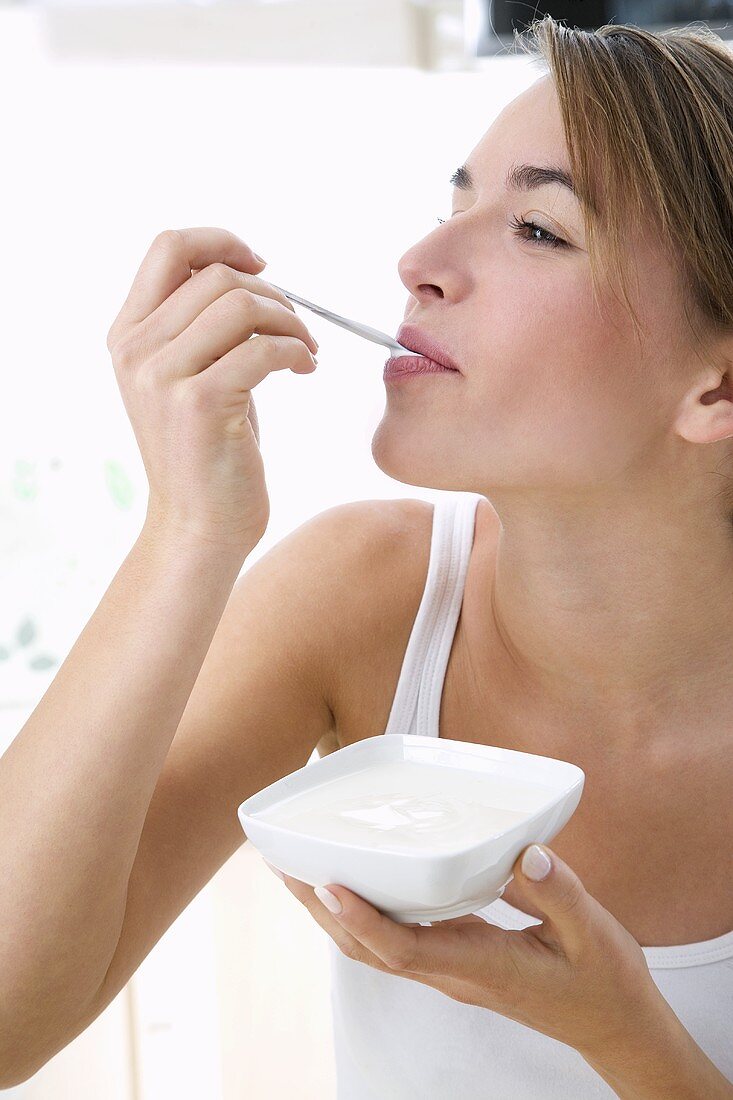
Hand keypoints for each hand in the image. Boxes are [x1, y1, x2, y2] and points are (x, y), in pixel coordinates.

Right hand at [106, 227, 318, 551]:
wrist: (199, 525)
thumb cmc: (207, 451)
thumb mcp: (189, 377)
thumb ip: (200, 326)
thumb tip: (245, 273)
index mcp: (127, 335)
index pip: (168, 247)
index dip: (222, 240)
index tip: (262, 265)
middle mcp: (136, 350)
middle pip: (217, 275)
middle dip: (273, 294)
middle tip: (297, 327)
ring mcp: (163, 376)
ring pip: (242, 305)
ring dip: (291, 321)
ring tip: (306, 350)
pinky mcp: (200, 403)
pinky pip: (264, 348)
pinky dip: (297, 351)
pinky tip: (306, 369)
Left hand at [265, 843, 664, 1061]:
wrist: (613, 1024)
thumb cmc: (603, 980)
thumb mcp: (593, 933)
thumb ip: (558, 893)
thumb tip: (525, 850)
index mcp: (482, 966)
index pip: (405, 949)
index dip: (363, 919)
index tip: (329, 885)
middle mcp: (455, 972)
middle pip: (370, 949)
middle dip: (323, 911)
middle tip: (284, 865)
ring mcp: (452, 970)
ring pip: (376, 948)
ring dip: (334, 914)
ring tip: (300, 872)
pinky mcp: (457, 961)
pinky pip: (396, 941)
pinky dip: (364, 915)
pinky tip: (356, 885)